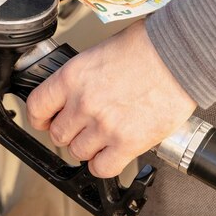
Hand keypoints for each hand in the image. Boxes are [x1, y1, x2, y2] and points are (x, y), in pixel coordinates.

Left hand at [26, 20, 195, 177]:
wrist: (178, 55)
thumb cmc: (145, 47)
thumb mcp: (98, 53)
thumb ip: (80, 78)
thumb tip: (72, 94)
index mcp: (72, 78)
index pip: (37, 107)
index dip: (40, 118)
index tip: (46, 120)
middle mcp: (83, 103)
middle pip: (58, 134)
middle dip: (69, 132)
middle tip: (83, 127)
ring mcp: (104, 126)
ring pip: (78, 153)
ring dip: (88, 148)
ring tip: (103, 136)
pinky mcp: (127, 143)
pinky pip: (102, 168)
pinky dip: (105, 164)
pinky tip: (113, 152)